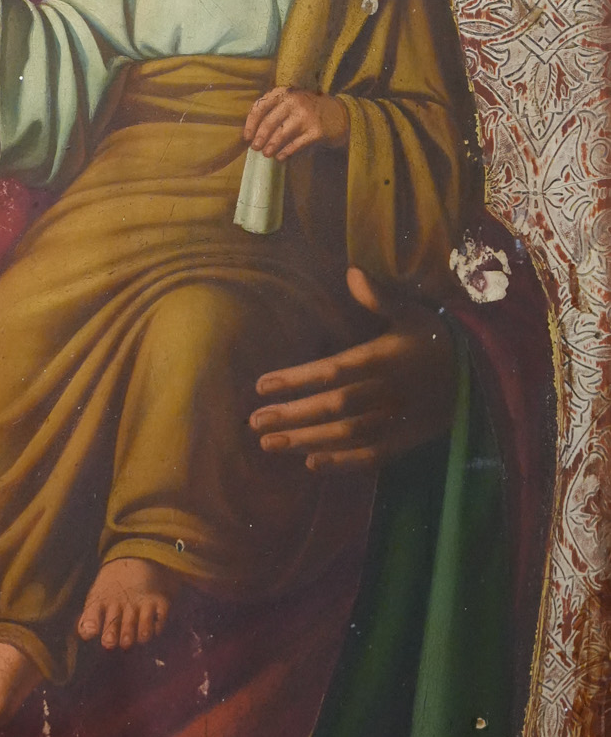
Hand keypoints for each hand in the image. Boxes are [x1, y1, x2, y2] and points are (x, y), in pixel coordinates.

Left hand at [244, 86, 347, 159]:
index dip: (251, 123)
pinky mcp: (316, 131)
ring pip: (281, 134)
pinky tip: (281, 157)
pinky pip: (296, 144)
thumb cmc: (308, 110)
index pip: (261, 106)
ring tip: (266, 153)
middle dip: (260, 137)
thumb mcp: (291, 102)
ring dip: (271, 146)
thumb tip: (253, 133)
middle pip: (270, 121)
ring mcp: (307, 116)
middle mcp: (295, 101)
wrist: (340, 114)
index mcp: (285, 92)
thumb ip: (274, 110)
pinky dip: (286, 152)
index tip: (247, 137)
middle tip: (255, 147)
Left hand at [248, 267, 456, 471]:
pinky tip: (311, 464)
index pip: (331, 370)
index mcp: (381, 359)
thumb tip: (352, 271)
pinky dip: (342, 463)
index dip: (296, 379)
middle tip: (254, 422)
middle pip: (332, 407)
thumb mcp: (411, 313)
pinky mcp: (406, 442)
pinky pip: (371, 456)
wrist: (481, 375)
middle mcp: (385, 392)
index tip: (261, 385)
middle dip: (291, 415)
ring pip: (345, 435)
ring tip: (269, 444)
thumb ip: (379, 297)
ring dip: (306, 441)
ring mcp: (395, 420)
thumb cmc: (435, 340)